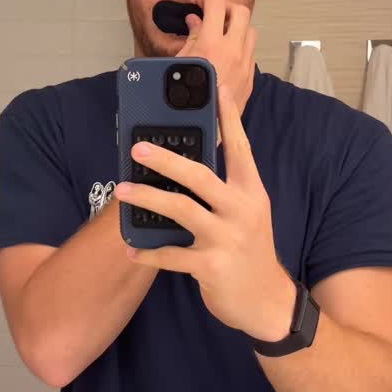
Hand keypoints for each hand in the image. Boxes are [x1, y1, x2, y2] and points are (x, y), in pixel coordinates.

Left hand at [114, 83, 296, 340]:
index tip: (216, 89)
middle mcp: (242, 210)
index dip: (229, 118)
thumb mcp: (247, 213)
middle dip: (167, 160)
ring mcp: (227, 238)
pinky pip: (172, 255)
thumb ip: (225, 188)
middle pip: (201, 176)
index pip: (240, 148)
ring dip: (148, 198)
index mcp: (252, 192)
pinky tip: (131, 250)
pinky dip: (149, 253)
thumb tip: (187, 162)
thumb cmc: (249, 251)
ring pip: (181, 210)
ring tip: (123, 190)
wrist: (267, 302)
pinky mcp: (212, 266)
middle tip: (138, 147)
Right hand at [176, 0, 256, 118]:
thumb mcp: (180, 62)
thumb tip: (195, 21)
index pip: (217, 4)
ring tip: (223, 33)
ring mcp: (245, 64)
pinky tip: (227, 54)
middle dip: (228, 8)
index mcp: (212, 44)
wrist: (206, 126)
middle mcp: (233, 51)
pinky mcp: (250, 77)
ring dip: (238, 27)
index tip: (203, 0)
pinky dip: (241, 46)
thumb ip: (191, 37)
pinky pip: (251, 52)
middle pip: (241, 12)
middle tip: (216, 13)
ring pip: (250, 31)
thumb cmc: (188, 100)